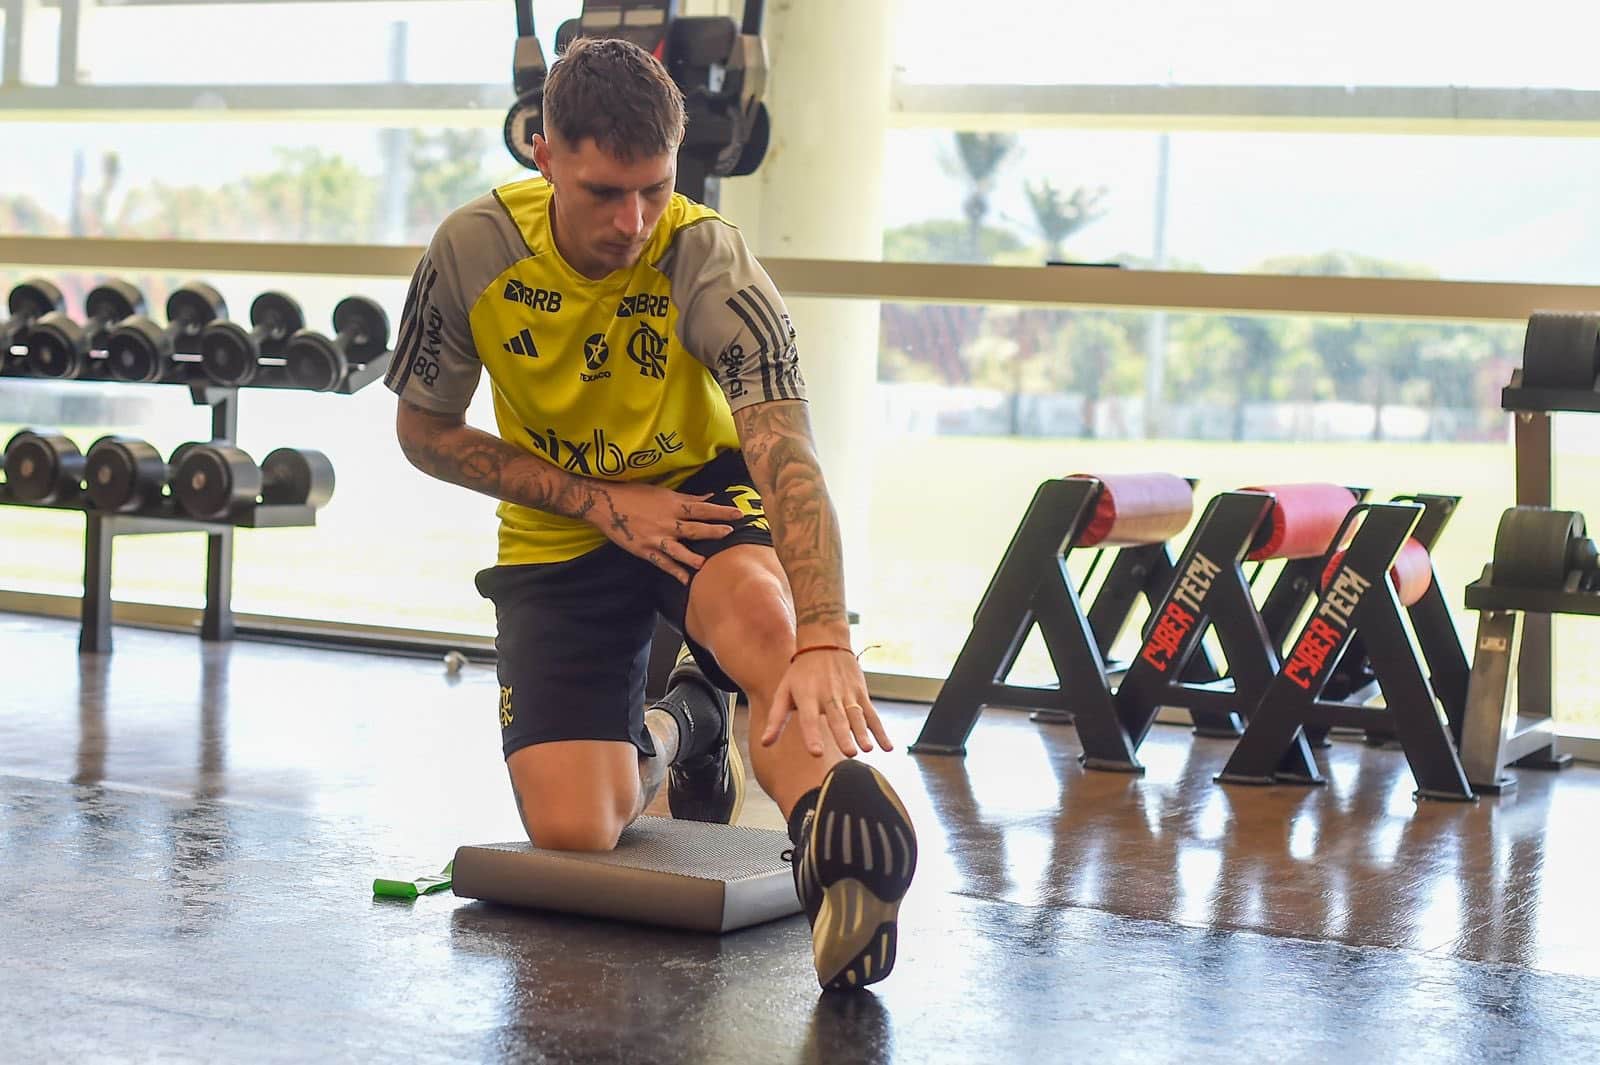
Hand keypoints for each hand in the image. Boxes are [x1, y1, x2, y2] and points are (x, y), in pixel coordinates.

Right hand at [592, 480, 746, 583]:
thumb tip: (711, 496)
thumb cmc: (635, 494)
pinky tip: (686, 580)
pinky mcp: (645, 550)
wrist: (606, 504)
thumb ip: (688, 497)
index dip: (721, 511)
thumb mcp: (664, 492)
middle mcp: (667, 522)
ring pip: (679, 549)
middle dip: (713, 532)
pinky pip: (662, 563)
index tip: (739, 514)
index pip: (702, 508)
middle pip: (694, 528)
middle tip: (731, 534)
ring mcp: (656, 538)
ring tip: (707, 563)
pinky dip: (674, 572)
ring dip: (693, 557)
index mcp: (673, 505)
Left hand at [762, 649, 893, 756]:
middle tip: (849, 753)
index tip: (816, 752)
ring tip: (867, 750)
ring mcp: (847, 694)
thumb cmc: (800, 673)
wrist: (825, 642)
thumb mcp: (784, 691)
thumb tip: (764, 744)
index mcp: (807, 696)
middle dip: (843, 735)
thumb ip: (775, 719)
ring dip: (863, 733)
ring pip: (856, 716)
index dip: (812, 735)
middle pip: (837, 718)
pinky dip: (880, 731)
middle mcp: (828, 695)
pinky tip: (887, 747)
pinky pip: (872, 715)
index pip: (808, 718)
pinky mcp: (860, 694)